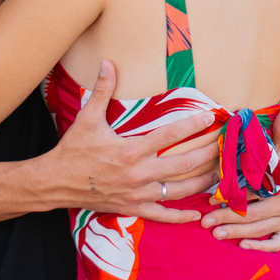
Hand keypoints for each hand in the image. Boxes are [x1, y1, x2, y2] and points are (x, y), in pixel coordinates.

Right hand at [40, 60, 218, 222]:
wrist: (54, 183)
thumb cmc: (73, 150)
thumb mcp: (87, 118)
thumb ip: (102, 90)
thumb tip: (108, 62)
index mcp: (130, 150)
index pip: (169, 135)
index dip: (193, 124)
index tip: (211, 116)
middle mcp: (137, 173)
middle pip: (183, 164)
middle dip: (208, 154)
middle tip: (225, 145)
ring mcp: (137, 194)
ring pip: (179, 191)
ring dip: (202, 182)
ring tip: (220, 173)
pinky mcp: (132, 208)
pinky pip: (162, 216)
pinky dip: (181, 217)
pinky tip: (197, 214)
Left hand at [201, 105, 279, 251]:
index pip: (254, 192)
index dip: (232, 197)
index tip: (210, 199)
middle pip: (253, 214)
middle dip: (228, 218)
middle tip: (205, 223)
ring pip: (260, 229)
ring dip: (237, 233)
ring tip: (216, 234)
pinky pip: (277, 243)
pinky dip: (262, 246)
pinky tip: (243, 246)